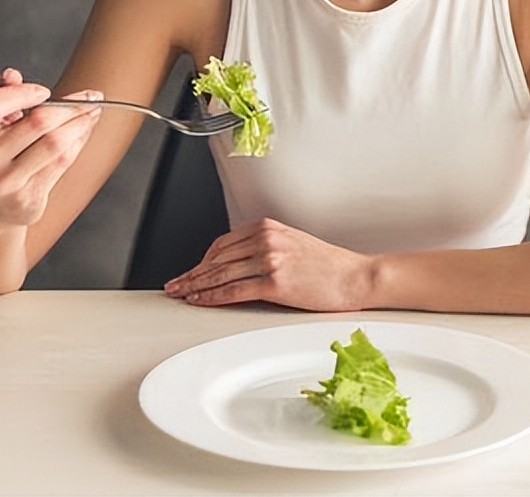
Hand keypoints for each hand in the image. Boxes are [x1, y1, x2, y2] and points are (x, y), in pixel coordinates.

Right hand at [0, 68, 102, 226]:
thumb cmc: (1, 157)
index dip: (21, 93)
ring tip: (93, 112)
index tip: (45, 91)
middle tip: (92, 97)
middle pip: (36, 123)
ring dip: (81, 123)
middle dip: (70, 106)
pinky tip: (85, 131)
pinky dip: (79, 142)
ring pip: (55, 142)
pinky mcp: (28, 196)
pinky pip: (62, 161)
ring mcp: (5, 181)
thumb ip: (2, 97)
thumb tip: (11, 74)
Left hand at [164, 218, 375, 311]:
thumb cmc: (329, 265)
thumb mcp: (294, 243)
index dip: (202, 260)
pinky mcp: (275, 282)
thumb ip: (266, 247)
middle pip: (217, 259)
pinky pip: (234, 291)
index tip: (190, 271)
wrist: (355, 276)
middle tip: (175, 285)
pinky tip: (200, 301)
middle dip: (192, 274)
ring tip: (181, 295)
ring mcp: (270, 260)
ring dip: (196, 286)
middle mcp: (266, 239)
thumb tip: (237, 264)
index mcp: (269, 227)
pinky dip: (212, 297)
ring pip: (220, 275)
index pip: (223, 243)